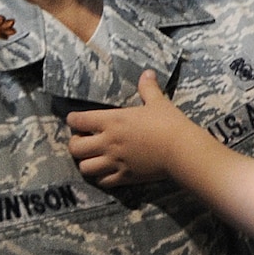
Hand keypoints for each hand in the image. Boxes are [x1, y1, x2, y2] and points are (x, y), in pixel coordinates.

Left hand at [70, 70, 192, 187]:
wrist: (180, 150)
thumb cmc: (168, 123)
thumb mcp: (158, 102)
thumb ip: (148, 88)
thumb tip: (147, 73)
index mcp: (113, 121)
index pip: (80, 120)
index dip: (73, 119)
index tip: (74, 119)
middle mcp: (108, 142)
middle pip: (75, 148)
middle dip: (74, 144)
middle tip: (83, 140)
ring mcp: (114, 162)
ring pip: (85, 167)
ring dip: (85, 162)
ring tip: (93, 157)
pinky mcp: (124, 177)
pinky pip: (102, 181)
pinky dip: (100, 177)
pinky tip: (106, 171)